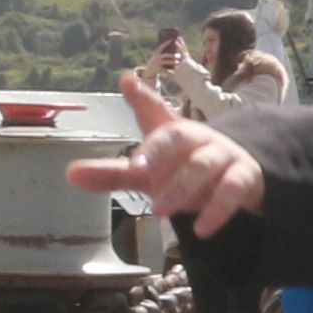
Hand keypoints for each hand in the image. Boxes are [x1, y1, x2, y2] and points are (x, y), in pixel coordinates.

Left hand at [66, 72, 264, 232]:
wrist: (240, 178)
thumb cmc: (184, 170)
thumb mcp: (150, 174)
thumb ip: (113, 174)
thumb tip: (69, 174)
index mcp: (173, 132)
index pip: (155, 115)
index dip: (143, 101)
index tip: (128, 83)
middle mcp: (197, 139)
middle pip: (178, 137)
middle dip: (158, 151)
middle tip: (137, 170)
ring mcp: (223, 157)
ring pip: (204, 166)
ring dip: (183, 187)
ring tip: (160, 210)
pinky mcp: (243, 179)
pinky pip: (232, 191)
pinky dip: (217, 210)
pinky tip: (201, 230)